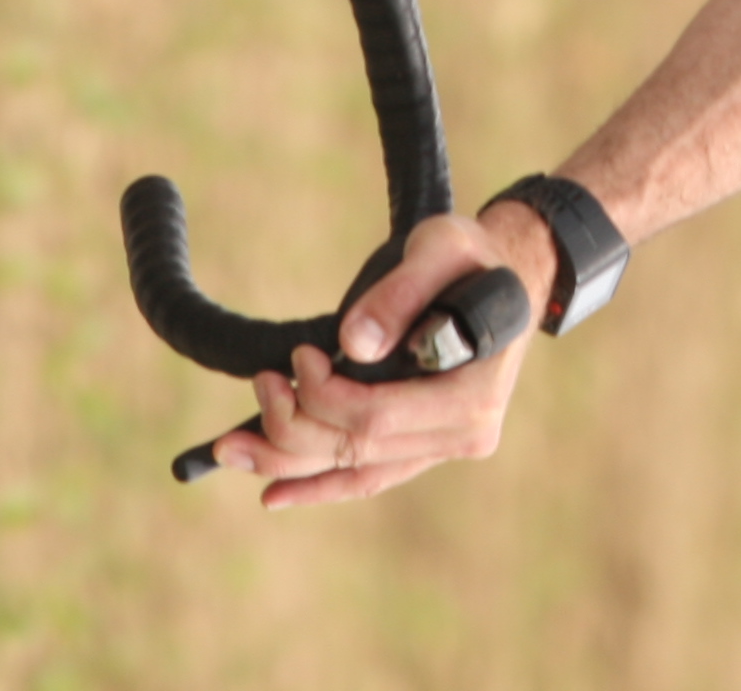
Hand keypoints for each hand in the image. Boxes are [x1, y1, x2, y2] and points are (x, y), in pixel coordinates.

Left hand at [208, 203, 561, 508]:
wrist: (510, 277)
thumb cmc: (474, 257)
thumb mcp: (443, 249)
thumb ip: (402, 290)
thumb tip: (351, 343)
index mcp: (472, 395)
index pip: (378, 416)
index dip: (324, 395)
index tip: (299, 357)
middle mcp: (464, 434)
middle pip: (359, 447)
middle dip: (294, 425)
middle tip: (260, 382)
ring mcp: (446, 447)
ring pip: (356, 469)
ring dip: (289, 462)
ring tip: (229, 450)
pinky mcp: (427, 448)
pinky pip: (369, 477)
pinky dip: (319, 484)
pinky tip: (274, 491)